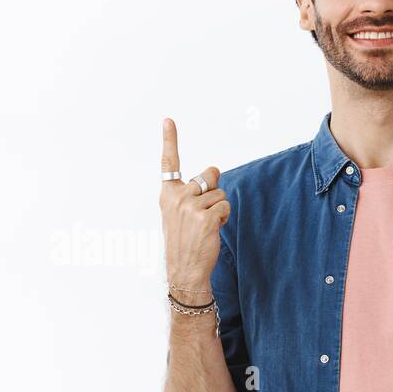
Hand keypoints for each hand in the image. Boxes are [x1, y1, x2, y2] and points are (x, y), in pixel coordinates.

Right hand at [159, 118, 229, 290]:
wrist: (184, 271)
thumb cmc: (184, 242)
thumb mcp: (179, 214)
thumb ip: (192, 192)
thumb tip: (214, 170)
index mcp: (167, 195)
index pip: (168, 164)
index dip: (170, 140)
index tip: (168, 120)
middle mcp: (177, 197)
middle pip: (210, 174)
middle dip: (215, 188)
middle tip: (204, 212)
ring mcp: (190, 206)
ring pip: (220, 193)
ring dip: (219, 209)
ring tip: (206, 226)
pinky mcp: (206, 216)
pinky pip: (225, 206)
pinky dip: (224, 218)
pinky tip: (212, 231)